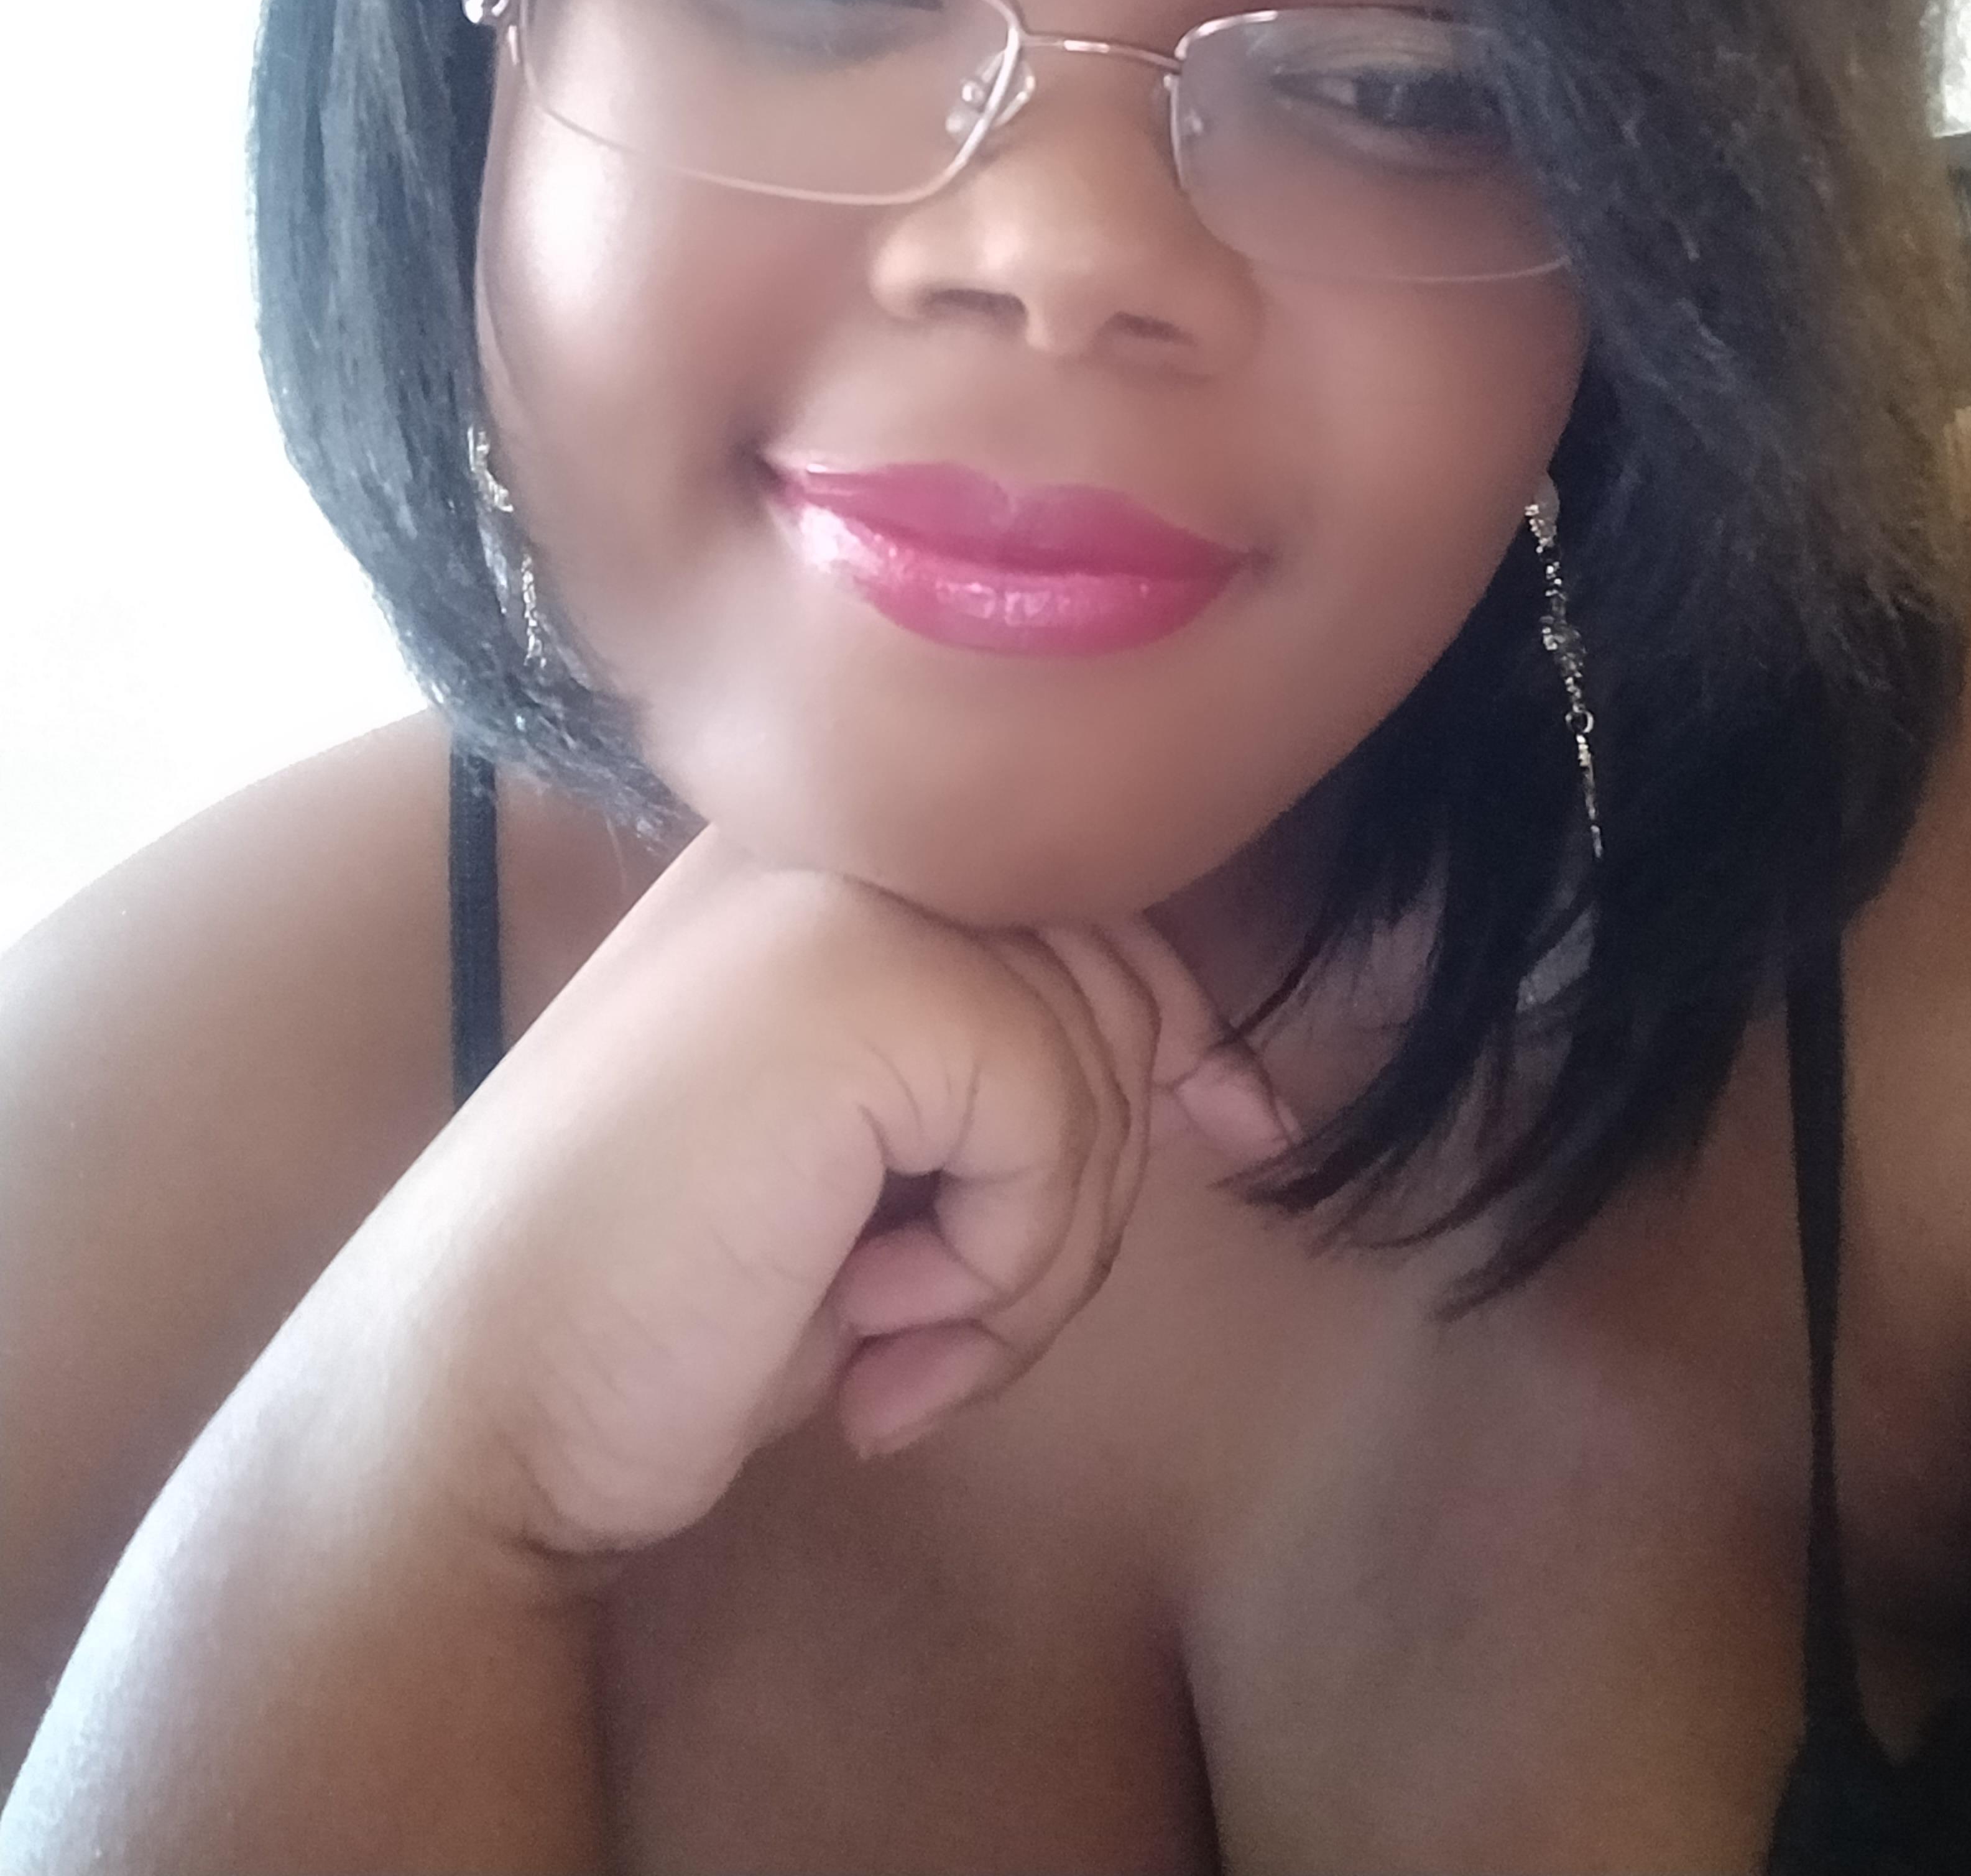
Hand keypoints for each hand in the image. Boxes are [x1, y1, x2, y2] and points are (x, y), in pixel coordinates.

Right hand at [296, 835, 1295, 1566]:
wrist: (468, 1391)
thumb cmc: (660, 1294)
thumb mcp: (872, 1168)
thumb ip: (1017, 1084)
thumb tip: (1240, 1094)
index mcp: (818, 855)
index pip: (1086, 902)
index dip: (1175, 1023)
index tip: (1230, 1131)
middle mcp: (834, 841)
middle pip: (1113, 994)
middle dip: (1071, 1200)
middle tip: (941, 1333)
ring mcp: (846, 895)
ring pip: (1097, 1075)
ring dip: (1023, 1269)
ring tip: (893, 1350)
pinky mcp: (865, 982)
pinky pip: (1054, 1130)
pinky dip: (991, 1278)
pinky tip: (861, 1337)